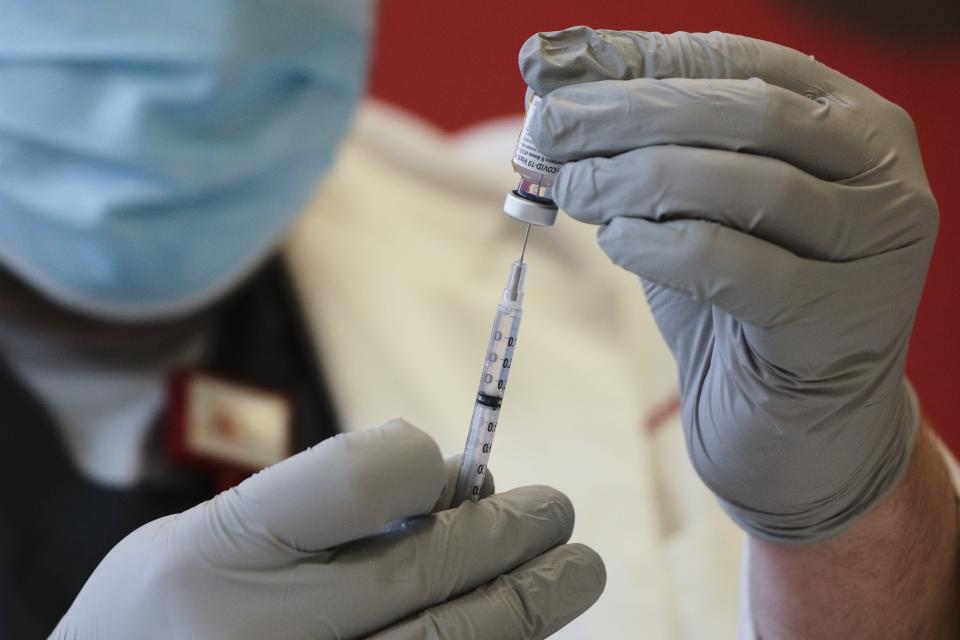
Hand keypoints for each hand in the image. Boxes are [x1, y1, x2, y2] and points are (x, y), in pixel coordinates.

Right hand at [52, 419, 604, 638]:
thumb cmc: (169, 611)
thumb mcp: (211, 535)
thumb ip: (320, 507)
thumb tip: (457, 481)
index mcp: (214, 556)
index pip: (353, 480)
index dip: (417, 463)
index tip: (452, 470)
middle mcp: (256, 634)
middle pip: (423, 571)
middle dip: (511, 535)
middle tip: (558, 513)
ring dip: (531, 604)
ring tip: (576, 571)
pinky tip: (520, 633)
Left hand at [521, 28, 937, 542]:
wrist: (794, 428)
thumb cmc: (740, 310)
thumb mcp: (692, 214)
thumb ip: (644, 154)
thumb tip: (552, 92)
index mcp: (851, 124)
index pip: (741, 62)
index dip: (642, 59)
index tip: (557, 69)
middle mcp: (882, 175)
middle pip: (746, 114)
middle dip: (630, 113)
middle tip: (550, 126)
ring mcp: (875, 249)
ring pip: (745, 184)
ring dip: (637, 179)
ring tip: (574, 189)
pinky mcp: (840, 322)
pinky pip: (736, 264)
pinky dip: (663, 245)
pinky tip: (617, 242)